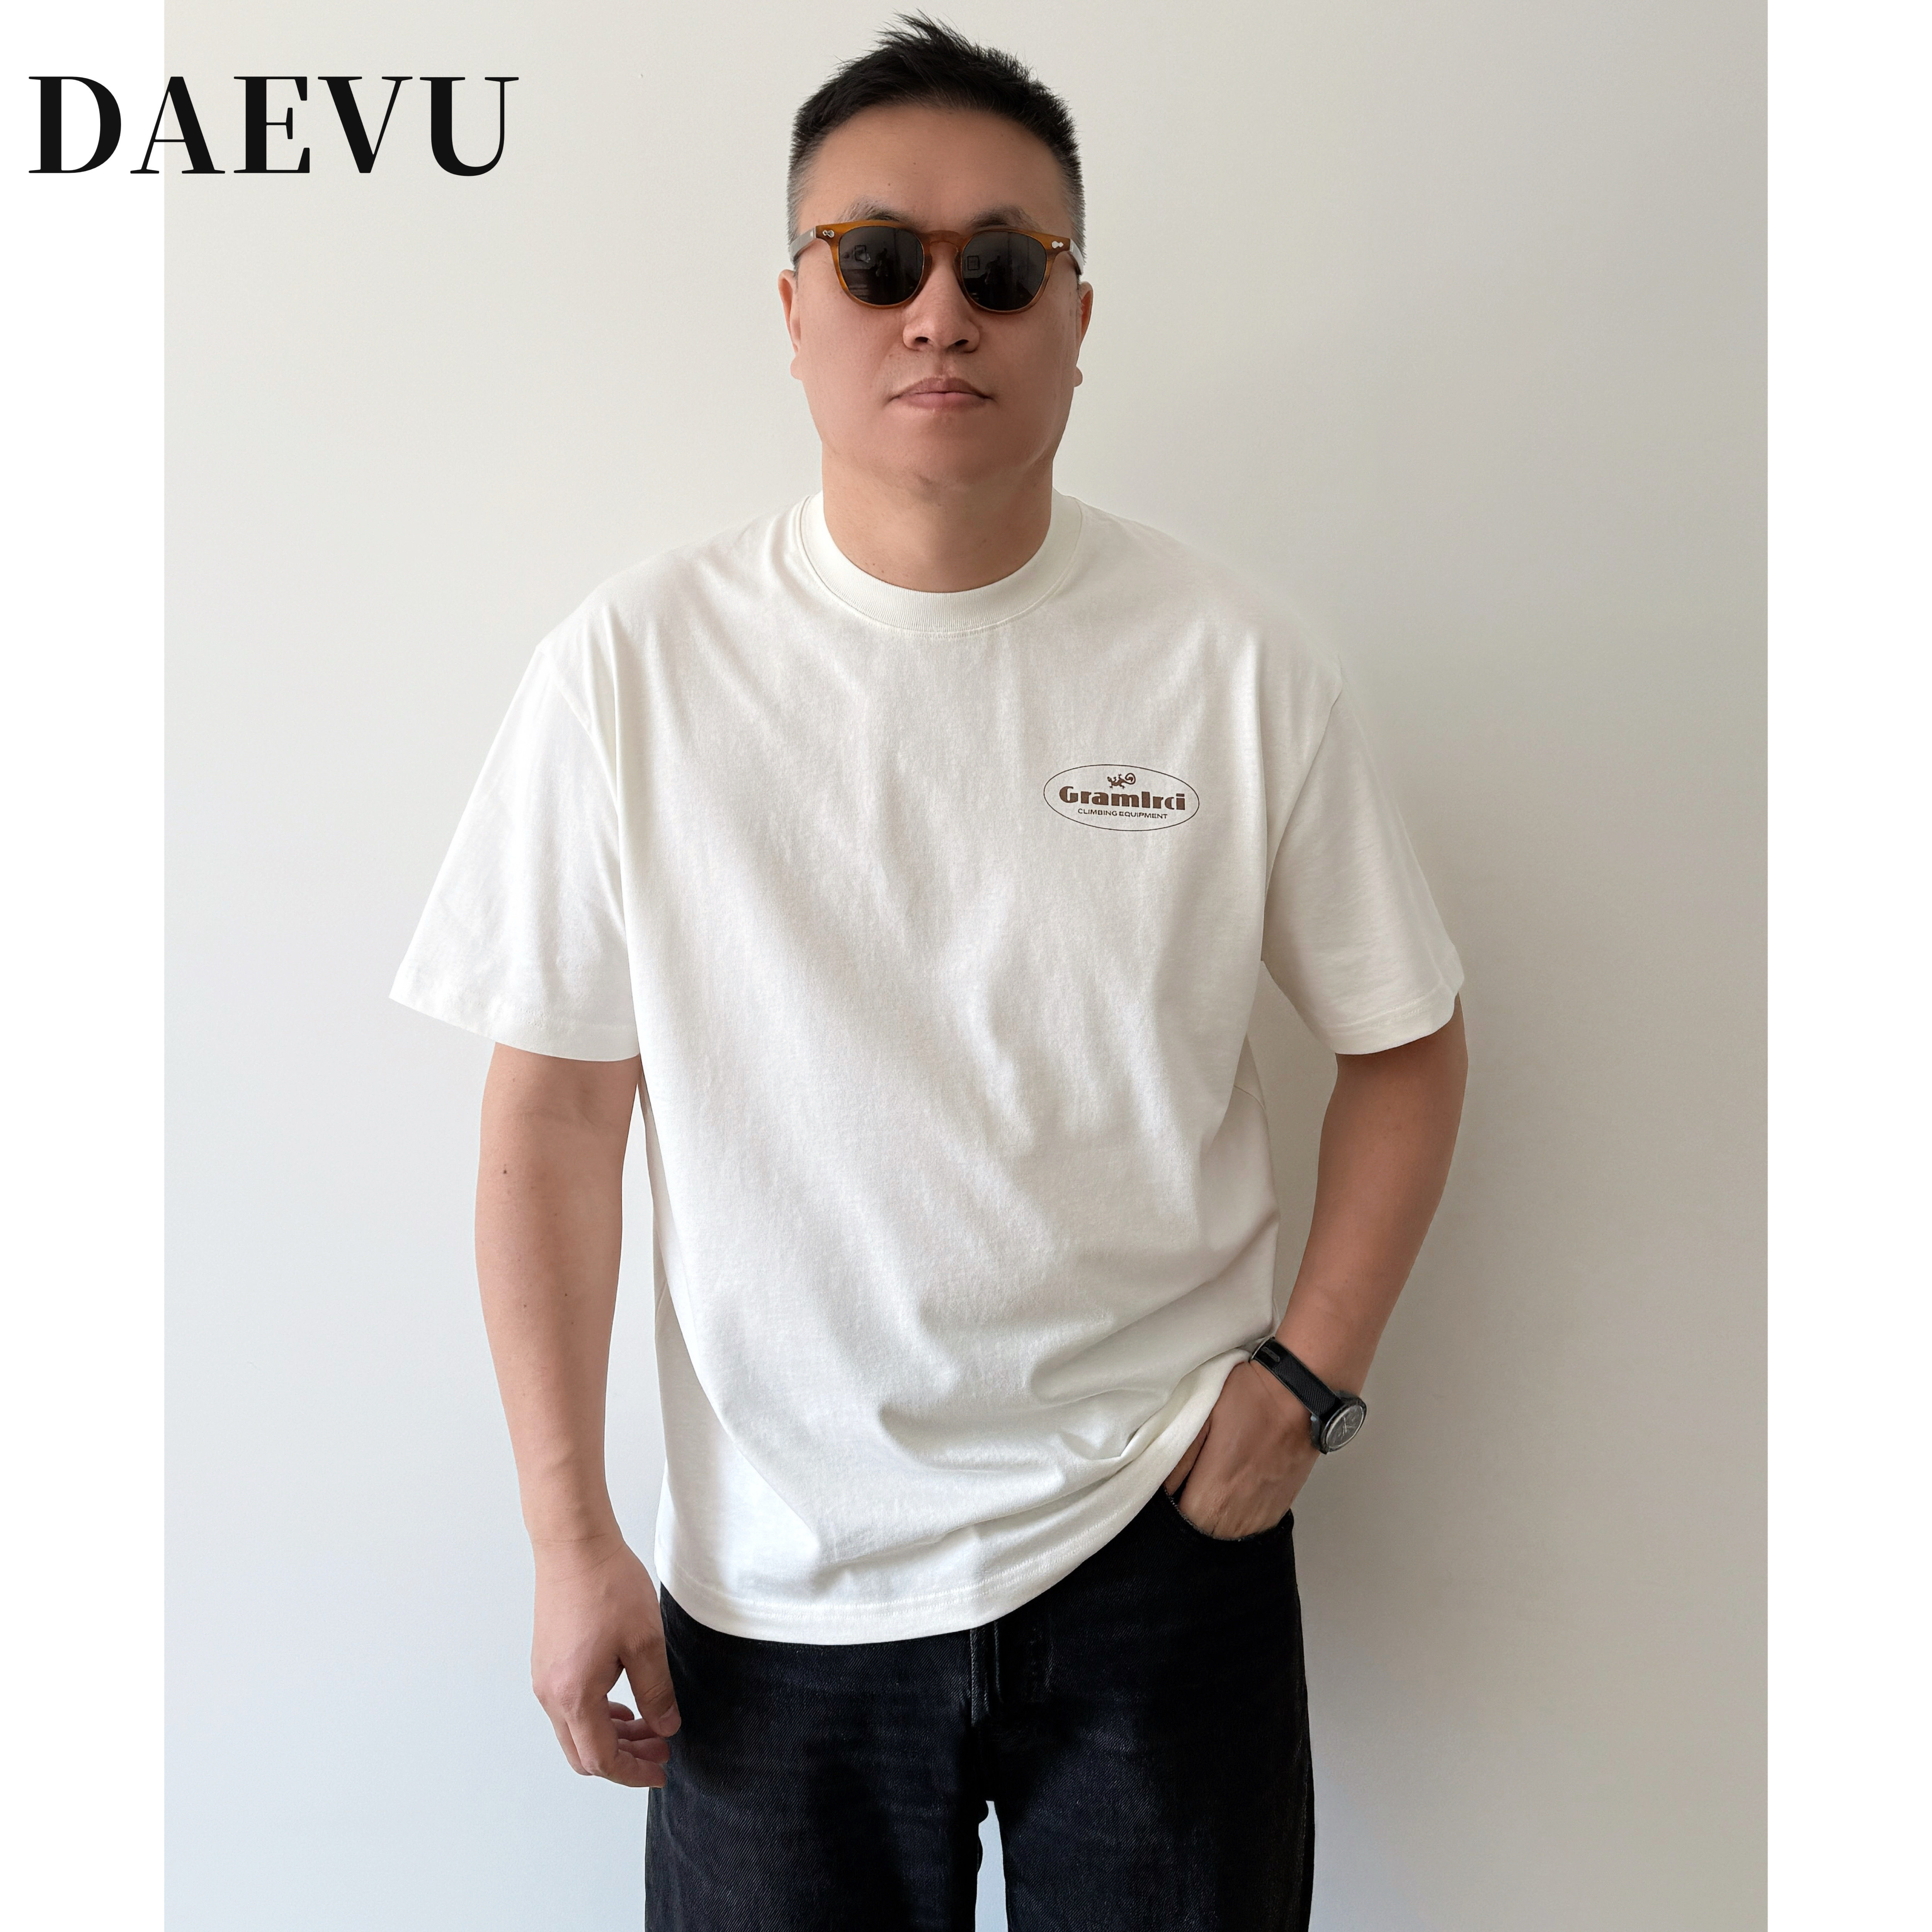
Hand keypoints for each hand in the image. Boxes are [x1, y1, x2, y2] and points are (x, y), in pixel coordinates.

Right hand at [531, 1533, 680, 1786]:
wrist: (574, 1545)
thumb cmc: (608, 1587)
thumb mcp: (645, 1642)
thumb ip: (656, 1691)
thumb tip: (666, 1728)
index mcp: (574, 1696)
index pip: (601, 1758)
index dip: (633, 1772)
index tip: (661, 1770)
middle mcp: (550, 1694)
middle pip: (583, 1754)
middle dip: (624, 1759)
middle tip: (660, 1749)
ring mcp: (544, 1678)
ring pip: (575, 1731)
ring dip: (611, 1736)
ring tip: (650, 1725)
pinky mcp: (546, 1662)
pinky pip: (569, 1708)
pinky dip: (597, 1717)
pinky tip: (624, 1704)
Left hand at [1161, 1358, 1319, 1537]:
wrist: (1300, 1392)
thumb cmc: (1249, 1398)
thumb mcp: (1201, 1417)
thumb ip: (1178, 1459)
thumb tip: (1161, 1487)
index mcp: (1216, 1491)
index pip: (1181, 1523)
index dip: (1170, 1508)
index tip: (1169, 1490)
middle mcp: (1241, 1513)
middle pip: (1204, 1533)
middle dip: (1191, 1514)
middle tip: (1189, 1484)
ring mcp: (1263, 1514)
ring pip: (1227, 1534)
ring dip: (1215, 1517)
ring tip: (1212, 1485)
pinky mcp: (1280, 1508)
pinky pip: (1250, 1527)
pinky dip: (1238, 1515)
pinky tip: (1235, 1490)